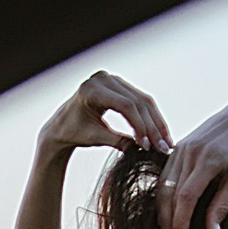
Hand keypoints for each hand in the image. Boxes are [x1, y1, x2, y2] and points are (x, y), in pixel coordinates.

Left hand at [39, 71, 171, 155]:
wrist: (61, 126)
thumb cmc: (72, 132)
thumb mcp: (93, 138)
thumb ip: (116, 141)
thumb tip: (142, 149)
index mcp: (92, 90)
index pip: (125, 105)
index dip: (139, 125)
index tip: (148, 146)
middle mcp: (104, 79)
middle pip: (137, 102)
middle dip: (152, 126)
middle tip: (163, 146)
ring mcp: (113, 80)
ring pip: (143, 101)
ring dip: (156, 122)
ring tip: (166, 142)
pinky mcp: (119, 85)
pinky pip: (140, 100)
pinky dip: (151, 117)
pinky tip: (159, 132)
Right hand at [156, 97, 227, 228]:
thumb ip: (223, 206)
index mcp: (209, 159)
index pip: (187, 197)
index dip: (180, 223)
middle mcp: (191, 152)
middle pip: (170, 194)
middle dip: (169, 224)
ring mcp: (181, 148)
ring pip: (163, 187)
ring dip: (163, 214)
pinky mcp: (177, 148)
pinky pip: (164, 177)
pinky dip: (163, 198)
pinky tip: (167, 214)